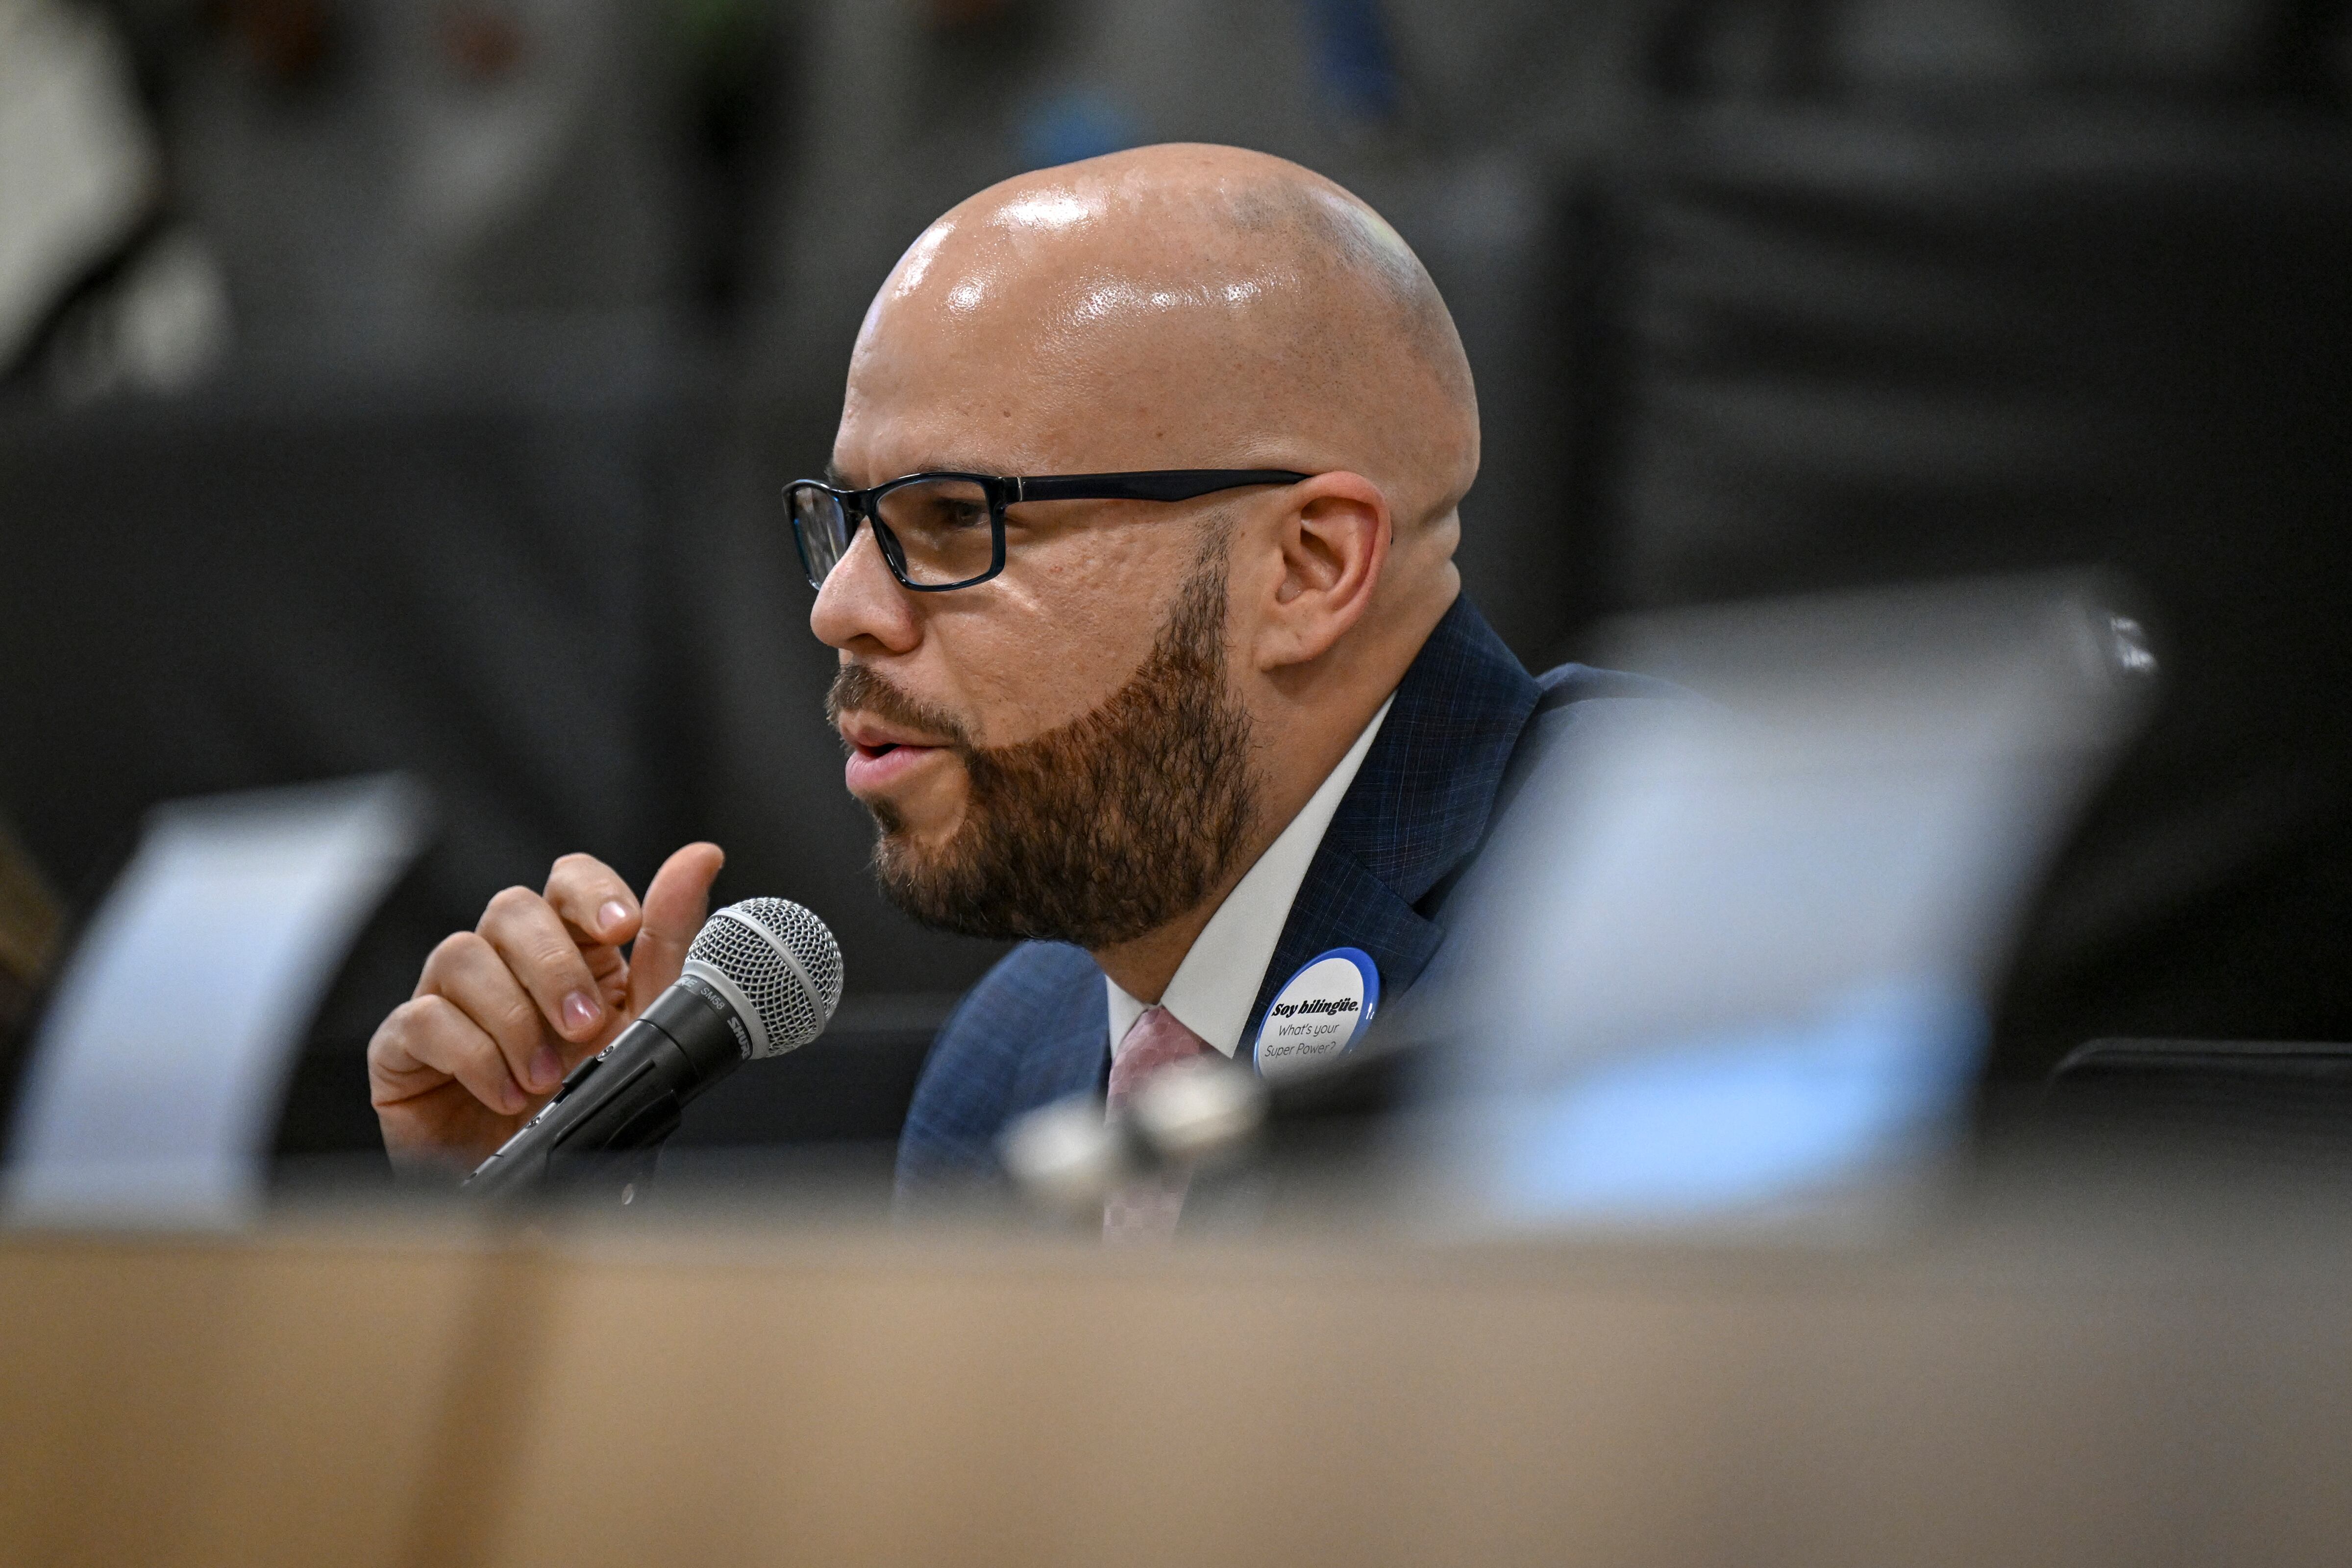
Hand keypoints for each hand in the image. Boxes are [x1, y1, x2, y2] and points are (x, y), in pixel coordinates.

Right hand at [367, 842, 724, 1176]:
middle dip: (554, 964)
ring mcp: (449, 1000)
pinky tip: (505, 1092)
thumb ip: (670, 942)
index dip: (592, 891)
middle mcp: (506, 965)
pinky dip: (471, 1055)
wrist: (538, 1199)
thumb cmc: (586, 1104)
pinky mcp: (404, 1047)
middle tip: (584, 1026)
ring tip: (546, 1076)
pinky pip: (420, 1018)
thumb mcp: (644, 1024)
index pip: (567, 881)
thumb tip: (700, 857)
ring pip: (461, 954)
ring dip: (514, 1016)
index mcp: (569, 950)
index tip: (624, 925)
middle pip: (512, 908)